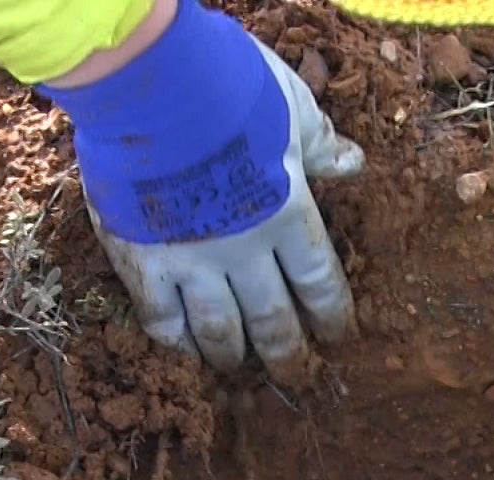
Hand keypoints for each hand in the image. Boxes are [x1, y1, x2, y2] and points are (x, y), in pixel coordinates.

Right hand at [39, 0, 362, 380]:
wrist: (151, 89)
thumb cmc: (230, 88)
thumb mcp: (291, 108)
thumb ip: (318, 144)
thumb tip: (351, 164)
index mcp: (288, 215)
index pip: (319, 282)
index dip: (332, 314)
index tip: (339, 335)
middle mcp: (245, 252)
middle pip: (274, 320)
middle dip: (287, 354)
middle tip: (295, 377)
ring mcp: (192, 263)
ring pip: (220, 331)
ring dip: (232, 355)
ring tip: (237, 369)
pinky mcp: (142, 263)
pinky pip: (162, 320)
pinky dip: (175, 343)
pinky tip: (183, 353)